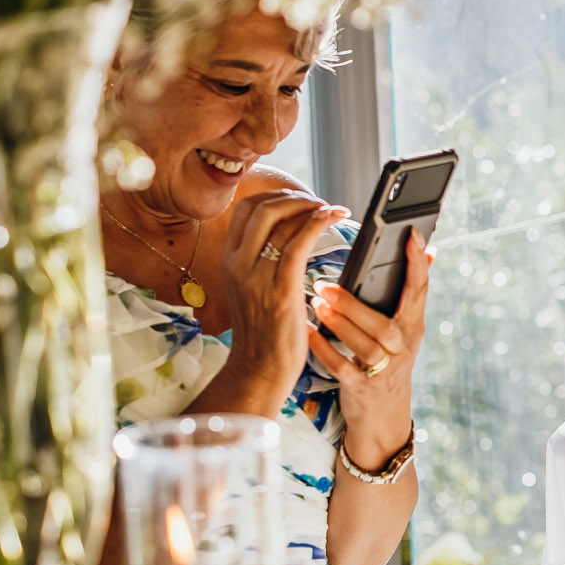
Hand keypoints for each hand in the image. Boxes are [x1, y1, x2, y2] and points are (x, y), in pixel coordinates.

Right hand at [212, 191, 347, 399]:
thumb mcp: (251, 287)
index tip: (301, 200)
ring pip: (279, 220)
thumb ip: (262, 260)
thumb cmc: (264, 329)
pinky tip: (334, 217)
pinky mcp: (280, 290)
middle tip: (319, 203)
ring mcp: (256, 277)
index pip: (245, 209)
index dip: (276, 197)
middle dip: (294, 197)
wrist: (260, 368)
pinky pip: (298, 244)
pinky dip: (318, 223)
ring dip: (311, 206)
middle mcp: (237, 264)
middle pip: (260, 207)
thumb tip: (288, 233)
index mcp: (229, 260)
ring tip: (333, 210)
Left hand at [309, 230, 430, 470]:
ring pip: (366, 346)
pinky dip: (324, 349)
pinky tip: (307, 333)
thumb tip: (430, 253)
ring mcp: (384, 369)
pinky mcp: (362, 387)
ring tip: (315, 305)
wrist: (383, 416)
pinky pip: (343, 366)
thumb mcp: (405, 329)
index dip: (417, 263)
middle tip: (326, 285)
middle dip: (356, 305)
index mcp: (413, 325)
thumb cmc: (388, 362)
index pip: (420, 289)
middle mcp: (403, 346)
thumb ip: (410, 294)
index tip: (411, 236)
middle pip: (386, 324)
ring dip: (340, 325)